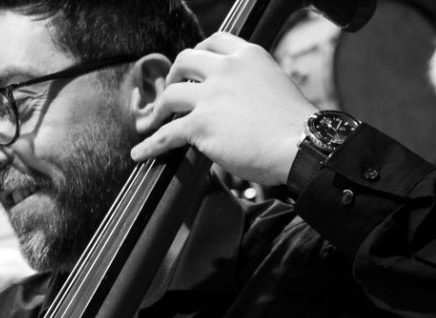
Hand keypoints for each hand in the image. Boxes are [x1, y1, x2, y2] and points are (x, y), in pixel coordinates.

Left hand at [130, 32, 317, 185]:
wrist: (301, 144)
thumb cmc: (293, 124)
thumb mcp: (275, 84)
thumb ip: (250, 82)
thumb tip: (235, 96)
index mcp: (248, 56)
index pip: (214, 41)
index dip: (198, 53)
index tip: (191, 65)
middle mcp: (227, 70)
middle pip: (184, 60)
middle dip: (173, 75)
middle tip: (170, 90)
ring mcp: (211, 96)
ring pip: (170, 95)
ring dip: (158, 110)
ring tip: (153, 121)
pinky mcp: (201, 124)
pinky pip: (165, 134)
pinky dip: (149, 145)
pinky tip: (139, 152)